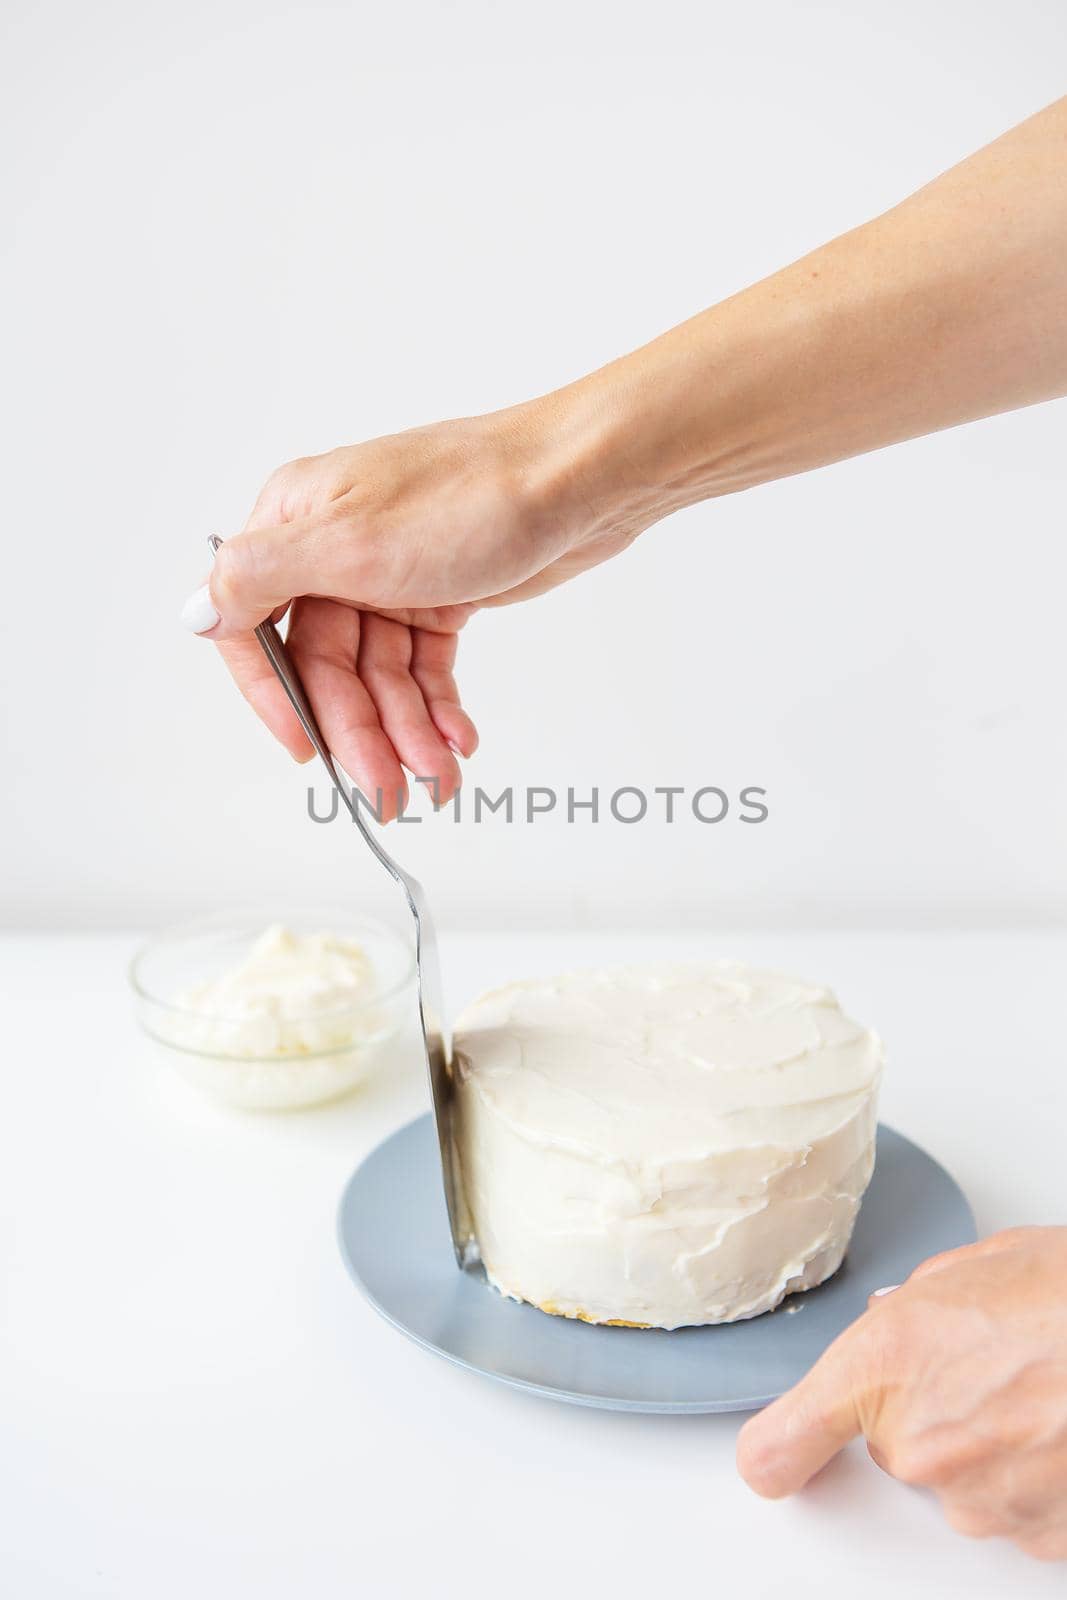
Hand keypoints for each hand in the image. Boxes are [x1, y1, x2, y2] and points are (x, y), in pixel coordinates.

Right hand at [183, 400, 644, 818]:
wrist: (582, 480)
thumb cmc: (474, 494)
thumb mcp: (351, 541)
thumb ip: (261, 577)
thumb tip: (196, 610)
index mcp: (297, 523)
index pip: (255, 627)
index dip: (276, 695)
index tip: (306, 749)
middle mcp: (334, 548)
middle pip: (328, 665)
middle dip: (360, 732)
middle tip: (388, 791)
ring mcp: (388, 573)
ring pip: (379, 675)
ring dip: (406, 731)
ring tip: (438, 775)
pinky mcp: (438, 592)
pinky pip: (422, 666)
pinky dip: (437, 708)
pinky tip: (457, 739)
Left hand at [736, 1226, 1066, 1561]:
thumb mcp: (976, 1267)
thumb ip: (915, 1306)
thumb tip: (900, 1322)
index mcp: (884, 1361)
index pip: (783, 1443)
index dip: (780, 1453)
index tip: (778, 1459)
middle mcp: (918, 1442)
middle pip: (896, 1448)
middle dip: (933, 1412)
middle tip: (996, 1365)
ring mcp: (979, 1499)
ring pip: (961, 1481)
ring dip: (993, 1447)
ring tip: (1046, 1391)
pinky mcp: (1038, 1534)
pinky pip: (1017, 1510)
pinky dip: (1039, 1480)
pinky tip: (1065, 1427)